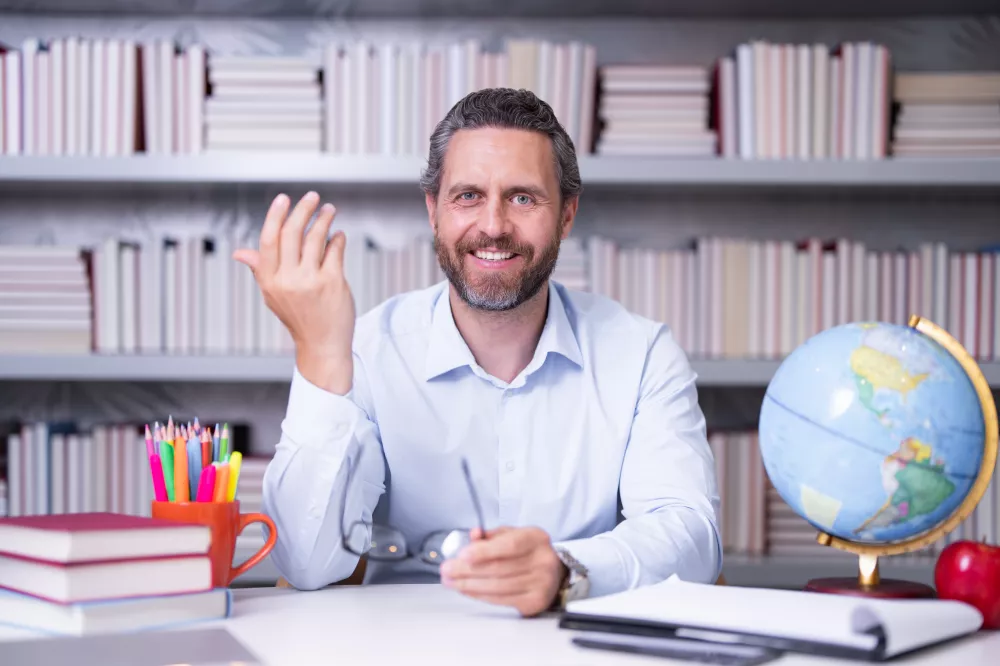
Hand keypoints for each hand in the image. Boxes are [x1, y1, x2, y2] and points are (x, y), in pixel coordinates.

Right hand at [233, 192, 354, 393]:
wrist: (322, 345)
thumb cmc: (299, 318)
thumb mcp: (273, 295)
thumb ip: (260, 270)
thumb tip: (240, 253)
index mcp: (269, 280)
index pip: (268, 239)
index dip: (275, 215)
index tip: (283, 198)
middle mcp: (287, 280)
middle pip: (292, 233)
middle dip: (303, 210)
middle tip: (312, 197)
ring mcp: (310, 280)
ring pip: (316, 237)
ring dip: (324, 219)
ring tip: (329, 210)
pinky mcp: (332, 282)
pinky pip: (334, 250)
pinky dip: (337, 238)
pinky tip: (338, 235)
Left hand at [440, 526, 566, 616]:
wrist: (553, 572)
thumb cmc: (526, 551)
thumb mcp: (512, 535)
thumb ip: (491, 536)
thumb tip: (473, 535)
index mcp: (536, 538)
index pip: (509, 545)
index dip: (484, 551)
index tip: (462, 555)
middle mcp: (542, 561)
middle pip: (499, 569)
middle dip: (467, 570)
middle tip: (446, 570)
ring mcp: (541, 584)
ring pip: (497, 587)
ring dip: (469, 585)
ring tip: (450, 581)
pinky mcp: (534, 602)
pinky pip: (500, 600)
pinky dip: (479, 595)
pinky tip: (466, 589)